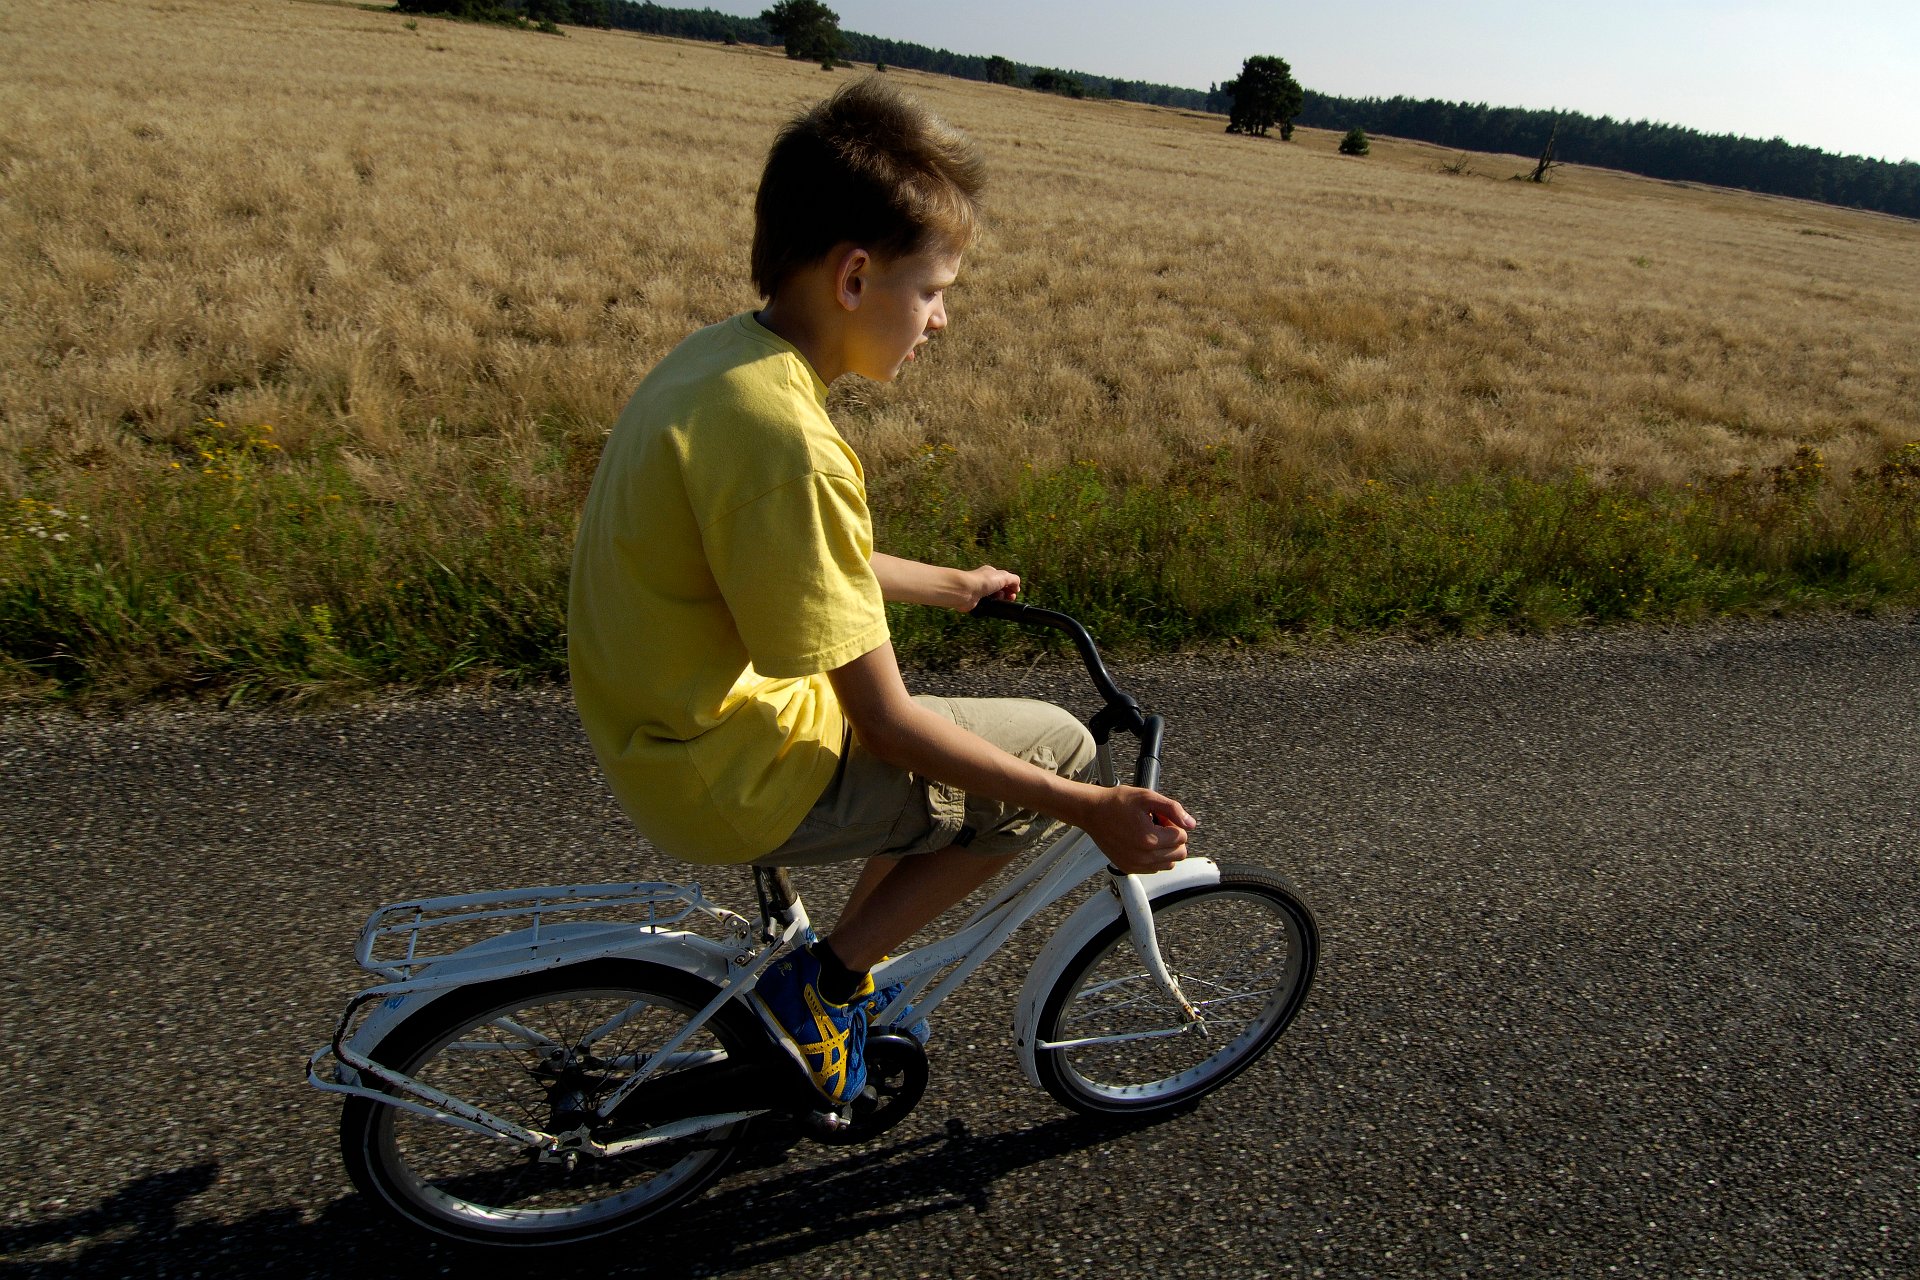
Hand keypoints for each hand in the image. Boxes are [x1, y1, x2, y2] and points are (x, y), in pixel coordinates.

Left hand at [957, 564, 1019, 610]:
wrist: (966, 591)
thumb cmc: (983, 581)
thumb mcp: (1003, 576)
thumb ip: (1014, 579)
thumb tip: (1017, 586)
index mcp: (991, 573)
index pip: (1005, 580)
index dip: (1011, 586)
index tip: (1015, 592)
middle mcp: (985, 582)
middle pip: (1001, 590)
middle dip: (1007, 594)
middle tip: (1010, 598)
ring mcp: (980, 593)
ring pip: (995, 599)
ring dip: (1000, 601)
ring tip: (999, 600)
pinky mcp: (976, 602)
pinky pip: (987, 606)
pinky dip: (991, 607)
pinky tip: (991, 606)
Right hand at [1074, 785, 1195, 873]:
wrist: (1092, 811)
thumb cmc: (1117, 802)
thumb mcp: (1148, 797)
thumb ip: (1173, 809)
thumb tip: (1190, 824)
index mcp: (1149, 839)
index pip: (1182, 837)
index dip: (1173, 823)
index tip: (1159, 816)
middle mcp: (1143, 856)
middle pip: (1179, 853)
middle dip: (1172, 837)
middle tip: (1156, 824)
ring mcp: (1135, 865)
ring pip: (1169, 863)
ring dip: (1165, 848)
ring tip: (1149, 833)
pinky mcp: (1128, 868)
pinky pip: (1155, 868)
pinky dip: (1154, 857)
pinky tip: (1142, 842)